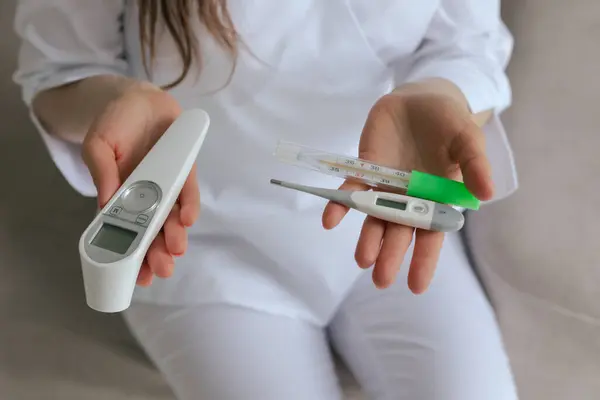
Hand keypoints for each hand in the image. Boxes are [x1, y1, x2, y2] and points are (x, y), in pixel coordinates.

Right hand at [82, 83, 199, 285]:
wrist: (139, 97)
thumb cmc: (114, 124)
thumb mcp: (98, 145)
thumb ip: (102, 171)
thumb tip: (107, 204)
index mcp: (120, 196)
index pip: (125, 232)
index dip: (131, 255)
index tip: (136, 276)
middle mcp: (145, 196)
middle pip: (152, 232)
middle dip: (157, 253)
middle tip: (161, 271)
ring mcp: (166, 185)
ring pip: (172, 218)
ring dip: (174, 237)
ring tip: (175, 252)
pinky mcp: (184, 171)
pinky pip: (189, 192)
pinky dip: (189, 206)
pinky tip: (187, 219)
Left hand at [322, 81, 493, 292]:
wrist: (421, 97)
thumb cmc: (450, 123)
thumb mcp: (468, 139)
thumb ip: (475, 165)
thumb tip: (486, 195)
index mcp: (437, 198)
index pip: (431, 234)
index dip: (424, 260)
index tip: (416, 285)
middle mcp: (409, 198)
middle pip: (399, 231)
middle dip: (391, 255)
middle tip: (381, 280)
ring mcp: (385, 186)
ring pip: (374, 217)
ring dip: (367, 238)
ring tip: (363, 259)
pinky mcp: (365, 169)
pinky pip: (350, 190)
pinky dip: (339, 204)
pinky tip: (329, 219)